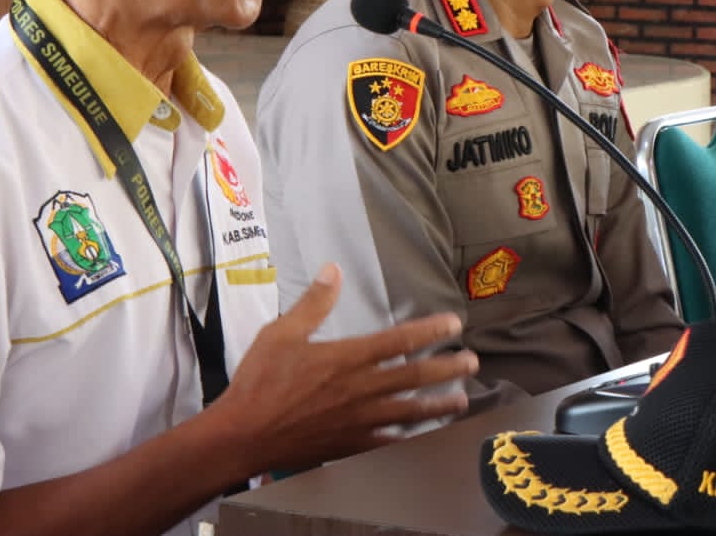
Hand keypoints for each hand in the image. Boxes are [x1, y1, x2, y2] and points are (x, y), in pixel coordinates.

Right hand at [210, 264, 475, 473]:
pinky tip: (422, 437)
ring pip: (409, 411)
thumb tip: (333, 270)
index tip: (454, 324)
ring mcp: (357, 420)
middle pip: (414, 376)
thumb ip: (313, 303)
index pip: (399, 341)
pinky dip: (408, 438)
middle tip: (473, 363)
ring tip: (462, 401)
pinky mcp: (348, 445)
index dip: (431, 330)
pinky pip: (386, 442)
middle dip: (448, 368)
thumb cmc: (259, 382)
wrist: (242, 436)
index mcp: (347, 358)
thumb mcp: (281, 333)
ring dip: (439, 405)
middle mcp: (360, 389)